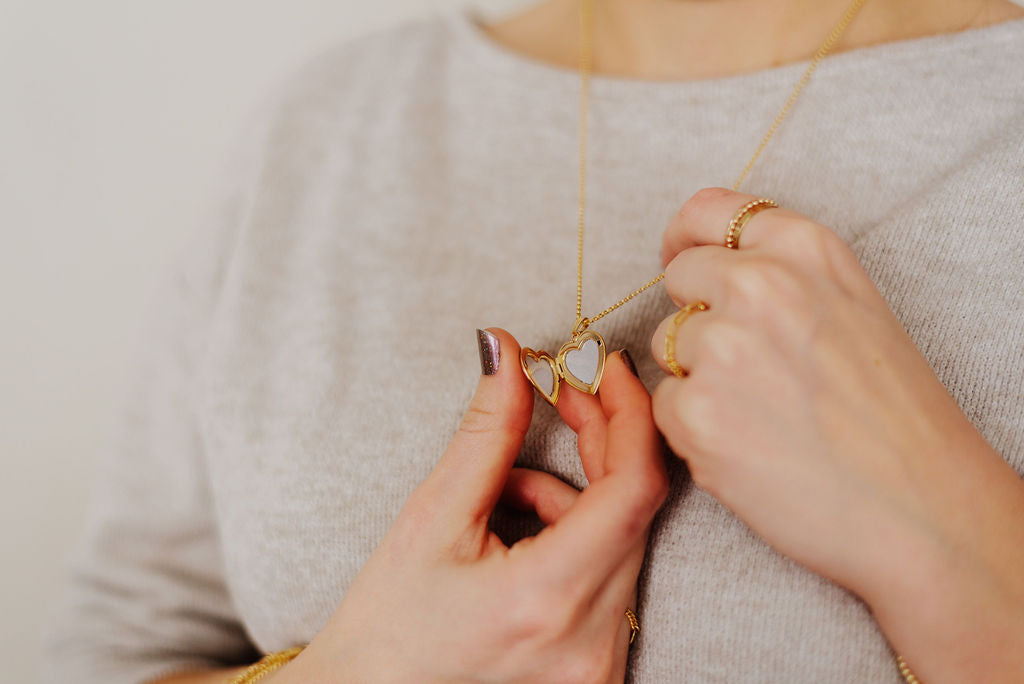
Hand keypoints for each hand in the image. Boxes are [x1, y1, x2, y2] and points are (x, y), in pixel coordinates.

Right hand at [279, 329, 666, 683]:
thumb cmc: (388, 624)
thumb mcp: (432, 517)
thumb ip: (486, 431)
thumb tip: (507, 352)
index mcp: (547, 597)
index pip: (633, 489)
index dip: (630, 417)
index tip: (606, 371)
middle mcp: (590, 641)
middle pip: (633, 510)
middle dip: (604, 442)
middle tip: (562, 398)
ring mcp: (600, 665)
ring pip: (622, 542)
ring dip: (578, 496)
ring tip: (507, 496)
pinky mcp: (599, 669)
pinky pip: (612, 579)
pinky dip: (578, 539)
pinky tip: (523, 536)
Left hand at [649, 187, 1006, 600]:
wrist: (923, 508)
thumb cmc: (895, 416)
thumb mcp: (854, 304)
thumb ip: (785, 273)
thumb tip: (711, 269)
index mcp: (804, 248)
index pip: (706, 211)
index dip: (684, 240)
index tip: (679, 259)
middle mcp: (758, 284)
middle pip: (678, 281)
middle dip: (697, 317)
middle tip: (743, 365)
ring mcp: (722, 347)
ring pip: (667, 346)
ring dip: (696, 377)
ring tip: (762, 414)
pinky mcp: (697, 412)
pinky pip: (664, 405)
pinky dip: (693, 428)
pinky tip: (748, 447)